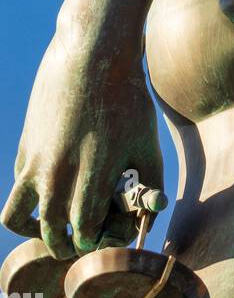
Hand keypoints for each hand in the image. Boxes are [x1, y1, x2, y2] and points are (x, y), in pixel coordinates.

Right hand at [1, 31, 162, 258]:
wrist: (93, 53)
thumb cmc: (128, 99)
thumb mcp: (149, 143)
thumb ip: (152, 184)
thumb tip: (151, 215)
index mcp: (92, 178)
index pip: (87, 235)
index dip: (100, 239)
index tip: (110, 229)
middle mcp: (58, 175)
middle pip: (54, 233)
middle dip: (70, 244)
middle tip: (84, 236)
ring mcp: (36, 162)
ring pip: (18, 218)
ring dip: (35, 230)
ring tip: (54, 227)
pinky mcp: (26, 146)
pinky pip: (17, 187)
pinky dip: (28, 199)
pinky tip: (51, 190)